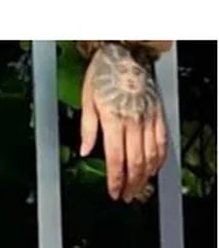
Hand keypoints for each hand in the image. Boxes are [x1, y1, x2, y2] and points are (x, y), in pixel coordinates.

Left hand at [79, 43, 167, 201]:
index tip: (114, 192)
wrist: (124, 51)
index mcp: (114, 119)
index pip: (117, 158)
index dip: (116, 180)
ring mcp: (148, 116)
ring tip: (139, 188)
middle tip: (126, 196)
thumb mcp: (87, 101)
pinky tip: (155, 168)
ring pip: (151, 153)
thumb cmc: (103, 74)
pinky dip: (160, 157)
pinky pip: (162, 139)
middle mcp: (134, 120)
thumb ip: (87, 129)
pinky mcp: (157, 111)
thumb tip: (85, 151)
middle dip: (131, 183)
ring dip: (146, 175)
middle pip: (136, 161)